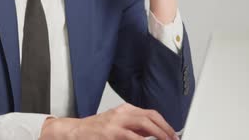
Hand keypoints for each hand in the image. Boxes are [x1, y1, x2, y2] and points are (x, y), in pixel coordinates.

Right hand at [39, 103, 178, 139]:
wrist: (75, 132)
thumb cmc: (95, 130)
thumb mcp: (117, 123)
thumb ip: (135, 128)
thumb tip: (154, 134)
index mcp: (125, 110)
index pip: (151, 113)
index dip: (165, 124)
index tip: (173, 134)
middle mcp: (122, 114)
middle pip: (150, 117)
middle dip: (165, 130)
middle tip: (173, 139)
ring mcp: (116, 123)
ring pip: (144, 124)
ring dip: (158, 134)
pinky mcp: (110, 134)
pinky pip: (131, 137)